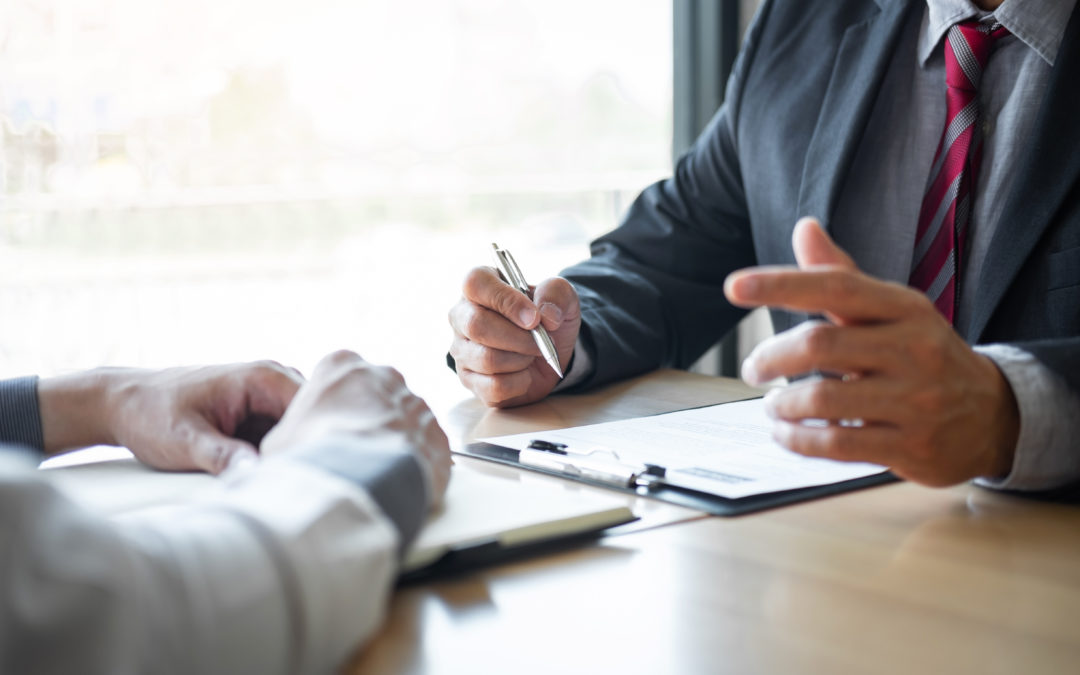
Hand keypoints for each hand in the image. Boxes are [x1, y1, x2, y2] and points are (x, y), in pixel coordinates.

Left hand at [39, 361, 303, 473]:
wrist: (121, 404)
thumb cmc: (149, 414)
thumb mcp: (184, 441)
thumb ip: (222, 456)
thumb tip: (258, 472)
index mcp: (262, 377)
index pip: (312, 409)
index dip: (312, 442)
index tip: (298, 475)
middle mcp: (272, 380)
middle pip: (311, 421)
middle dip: (304, 450)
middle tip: (291, 485)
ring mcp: (267, 397)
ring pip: (298, 431)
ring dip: (290, 454)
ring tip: (278, 483)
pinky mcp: (259, 413)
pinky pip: (282, 435)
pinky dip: (276, 455)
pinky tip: (264, 477)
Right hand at [261, 350, 450, 500]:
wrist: (355, 484)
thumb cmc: (309, 458)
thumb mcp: (278, 440)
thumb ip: (291, 433)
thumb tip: (291, 451)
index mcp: (341, 365)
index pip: (338, 378)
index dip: (332, 410)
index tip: (327, 435)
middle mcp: (384, 376)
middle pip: (376, 397)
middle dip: (368, 422)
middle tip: (353, 456)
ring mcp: (416, 404)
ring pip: (405, 422)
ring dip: (393, 444)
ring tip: (375, 476)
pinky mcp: (438, 435)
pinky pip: (427, 449)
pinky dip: (416, 467)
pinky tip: (397, 485)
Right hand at [448, 266, 580, 406]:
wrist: (549, 354)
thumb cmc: (546, 319)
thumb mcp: (562, 298)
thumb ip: (557, 293)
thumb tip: (547, 315)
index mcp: (479, 285)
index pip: (476, 283)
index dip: (506, 301)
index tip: (534, 318)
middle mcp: (462, 316)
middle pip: (477, 325)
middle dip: (519, 338)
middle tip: (541, 341)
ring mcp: (462, 350)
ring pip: (487, 359)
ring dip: (522, 359)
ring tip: (531, 354)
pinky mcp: (469, 380)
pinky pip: (494, 386)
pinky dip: (519, 383)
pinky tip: (523, 373)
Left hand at [723, 218, 1019, 486]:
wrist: (993, 417)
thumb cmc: (921, 354)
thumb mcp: (890, 310)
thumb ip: (841, 276)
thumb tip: (804, 227)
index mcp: (905, 308)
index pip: (835, 286)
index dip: (780, 285)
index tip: (733, 287)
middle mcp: (913, 349)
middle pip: (820, 344)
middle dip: (771, 357)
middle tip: (752, 368)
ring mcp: (915, 401)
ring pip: (822, 399)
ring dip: (782, 404)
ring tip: (773, 404)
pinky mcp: (910, 447)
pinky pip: (836, 444)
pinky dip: (797, 440)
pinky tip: (786, 432)